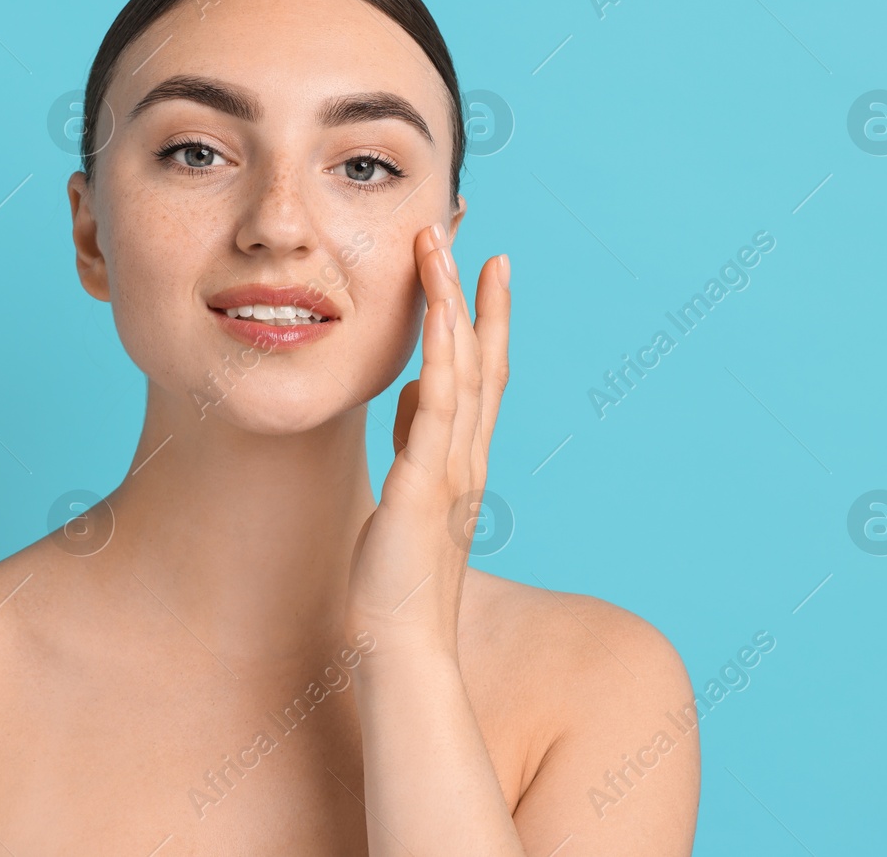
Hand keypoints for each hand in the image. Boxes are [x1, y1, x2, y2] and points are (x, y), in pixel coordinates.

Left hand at [345, 222, 510, 663]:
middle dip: (480, 300)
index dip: (486, 321)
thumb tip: (415, 388)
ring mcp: (452, 469)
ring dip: (454, 308)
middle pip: (483, 363)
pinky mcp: (425, 485)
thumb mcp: (410, 493)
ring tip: (445, 253)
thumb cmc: (400, 575)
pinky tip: (437, 318)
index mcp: (463, 460)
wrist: (402, 641)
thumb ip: (418, 440)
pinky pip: (438, 408)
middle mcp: (468, 457)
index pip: (482, 377)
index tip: (485, 270)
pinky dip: (442, 358)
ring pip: (461, 371)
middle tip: (479, 244)